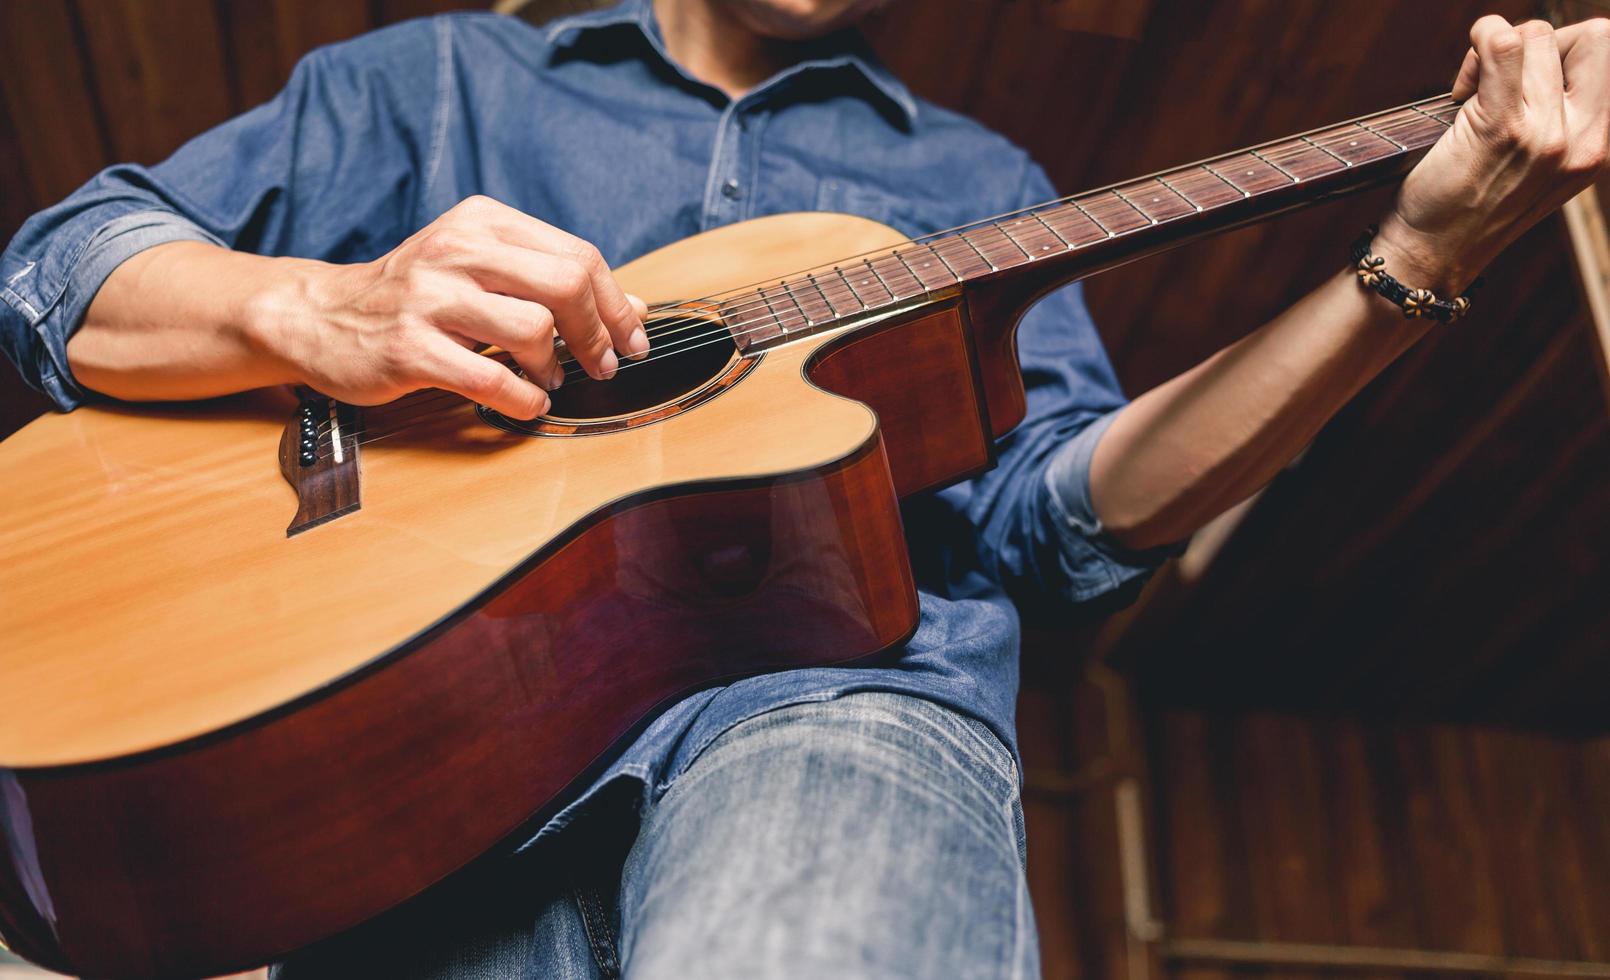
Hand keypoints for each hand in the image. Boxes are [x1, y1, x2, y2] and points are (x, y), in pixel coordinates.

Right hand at [269, 195, 648, 418]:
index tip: (631, 339)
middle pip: (566, 283)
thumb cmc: (414, 296)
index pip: (578, 255)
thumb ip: (553, 283)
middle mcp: (457, 250)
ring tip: (549, 378)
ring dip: (556, 367)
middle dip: (598, 333)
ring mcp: (430, 298)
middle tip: (602, 364)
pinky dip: (524, 399)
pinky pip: (491, 379)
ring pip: (533, 329)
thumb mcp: (481, 271)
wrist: (319, 316)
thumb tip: (634, 310)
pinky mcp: (409, 348)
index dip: (616, 304)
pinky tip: (526, 402)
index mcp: (481, 222)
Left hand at [1378, 16, 1609, 292]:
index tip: (1520, 81)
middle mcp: (1583, 140)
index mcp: (1597, 145)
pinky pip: (1505, 47)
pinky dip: (1481, 39)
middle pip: (1594, 36)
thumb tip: (1533, 48)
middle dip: (1541, 39)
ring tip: (1468, 93)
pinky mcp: (1503, 130)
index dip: (1562, 49)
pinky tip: (1459, 85)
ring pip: (1539, 36)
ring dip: (1495, 49)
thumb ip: (1554, 116)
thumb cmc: (1468, 204)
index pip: (1607, 54)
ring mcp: (1547, 135)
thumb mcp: (1536, 164)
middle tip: (1496, 78)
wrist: (1433, 254)